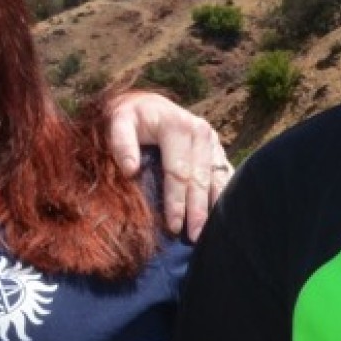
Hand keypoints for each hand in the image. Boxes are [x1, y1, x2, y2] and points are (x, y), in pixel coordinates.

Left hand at [106, 89, 231, 238]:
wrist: (147, 102)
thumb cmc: (130, 117)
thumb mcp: (117, 121)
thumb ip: (120, 142)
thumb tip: (131, 170)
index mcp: (178, 126)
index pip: (178, 172)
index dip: (176, 201)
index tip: (173, 226)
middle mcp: (200, 131)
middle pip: (199, 178)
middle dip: (198, 210)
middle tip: (195, 237)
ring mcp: (212, 139)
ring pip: (216, 178)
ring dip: (214, 206)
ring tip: (211, 232)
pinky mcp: (217, 147)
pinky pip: (223, 173)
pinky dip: (222, 194)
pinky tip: (221, 214)